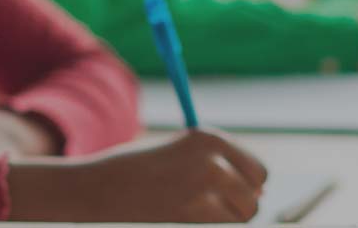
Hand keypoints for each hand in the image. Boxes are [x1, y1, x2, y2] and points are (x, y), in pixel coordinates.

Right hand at [7, 129, 268, 222]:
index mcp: (210, 139)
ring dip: (223, 223)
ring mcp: (203, 194)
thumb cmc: (138, 172)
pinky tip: (182, 219)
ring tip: (193, 214)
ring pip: (240, 220)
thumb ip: (219, 167)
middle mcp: (212, 163)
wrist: (96, 189)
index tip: (229, 194)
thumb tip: (261, 195)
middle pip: (254, 199)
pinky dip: (207, 227)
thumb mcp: (180, 154)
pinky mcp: (192, 219)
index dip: (248, 187)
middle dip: (238, 209)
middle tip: (209, 210)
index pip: (259, 172)